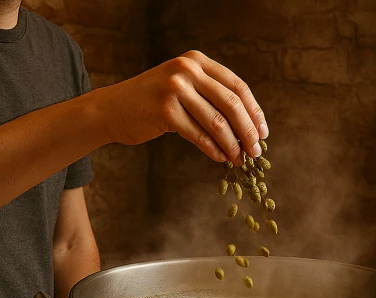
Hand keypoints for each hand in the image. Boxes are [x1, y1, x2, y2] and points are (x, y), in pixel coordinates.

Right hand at [99, 50, 267, 165]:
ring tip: (239, 159)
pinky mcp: (165, 110)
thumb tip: (248, 126)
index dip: (254, 112)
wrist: (113, 109)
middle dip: (247, 131)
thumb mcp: (183, 87)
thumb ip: (211, 96)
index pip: (237, 86)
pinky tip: (221, 158)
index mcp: (197, 61)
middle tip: (256, 151)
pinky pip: (199, 135)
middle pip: (231, 104)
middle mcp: (187, 69)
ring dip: (232, 145)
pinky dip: (213, 149)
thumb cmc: (152, 103)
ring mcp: (175, 88)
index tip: (263, 133)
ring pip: (217, 122)